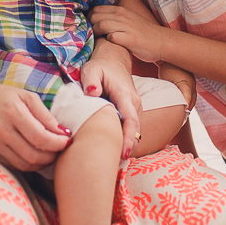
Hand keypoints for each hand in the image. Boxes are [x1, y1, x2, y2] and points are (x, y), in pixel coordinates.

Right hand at [0, 79, 71, 171]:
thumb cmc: (2, 96)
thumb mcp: (26, 96)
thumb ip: (45, 115)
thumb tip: (63, 133)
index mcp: (13, 113)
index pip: (40, 137)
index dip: (58, 143)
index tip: (67, 141)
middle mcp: (1, 130)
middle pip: (33, 155)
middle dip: (51, 157)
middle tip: (59, 150)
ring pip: (23, 164)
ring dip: (40, 164)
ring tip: (48, 154)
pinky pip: (11, 165)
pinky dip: (26, 163)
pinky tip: (33, 155)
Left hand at [82, 41, 141, 158]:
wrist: (114, 60)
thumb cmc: (100, 66)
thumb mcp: (90, 69)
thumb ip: (90, 80)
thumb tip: (92, 93)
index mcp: (124, 94)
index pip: (131, 119)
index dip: (129, 137)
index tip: (125, 152)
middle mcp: (134, 103)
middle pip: (135, 130)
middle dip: (128, 147)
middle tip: (115, 164)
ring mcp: (135, 108)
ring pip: (134, 131)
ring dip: (127, 145)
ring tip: (113, 161)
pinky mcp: (132, 112)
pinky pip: (131, 129)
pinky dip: (125, 140)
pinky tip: (114, 151)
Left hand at [90, 4, 167, 63]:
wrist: (161, 41)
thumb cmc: (142, 33)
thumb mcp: (128, 20)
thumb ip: (114, 18)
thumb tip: (96, 21)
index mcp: (121, 10)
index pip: (96, 9)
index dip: (89, 18)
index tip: (88, 27)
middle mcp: (122, 16)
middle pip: (95, 16)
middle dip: (89, 26)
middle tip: (90, 35)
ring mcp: (126, 27)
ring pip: (102, 25)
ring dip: (96, 33)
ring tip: (97, 40)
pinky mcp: (130, 39)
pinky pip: (112, 37)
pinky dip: (107, 41)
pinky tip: (108, 45)